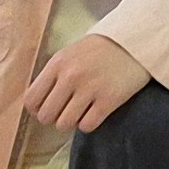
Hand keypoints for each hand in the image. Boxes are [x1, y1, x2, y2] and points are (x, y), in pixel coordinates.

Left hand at [19, 32, 149, 135]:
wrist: (136, 42)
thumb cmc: (100, 49)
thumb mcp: (70, 54)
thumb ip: (53, 75)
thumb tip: (37, 104)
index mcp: (57, 64)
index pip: (31, 99)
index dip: (37, 109)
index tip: (48, 107)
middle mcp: (70, 77)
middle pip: (46, 116)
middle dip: (55, 117)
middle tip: (67, 110)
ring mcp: (90, 89)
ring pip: (64, 124)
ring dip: (72, 122)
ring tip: (82, 110)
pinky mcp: (108, 100)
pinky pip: (87, 126)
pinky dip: (89, 123)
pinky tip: (95, 111)